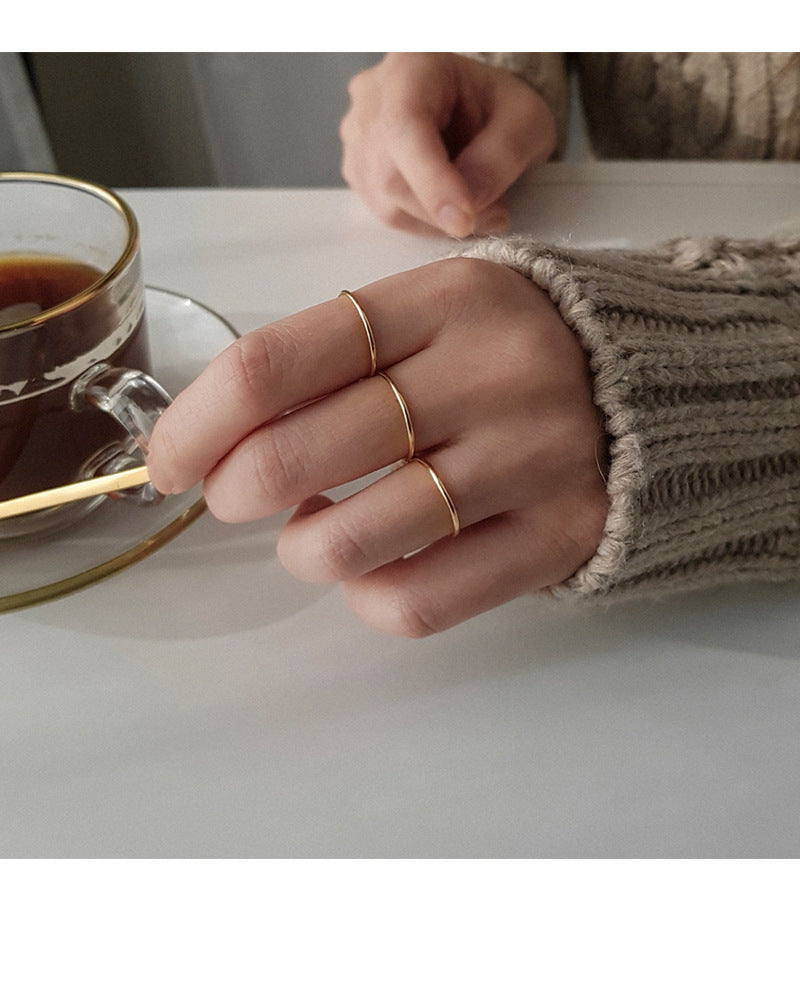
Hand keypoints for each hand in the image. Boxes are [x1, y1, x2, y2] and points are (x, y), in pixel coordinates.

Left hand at [146, 258, 607, 635]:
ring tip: (313, 530)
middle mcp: (491, 375)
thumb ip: (329, 361)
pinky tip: (371, 568)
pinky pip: (417, 602)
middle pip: (297, 456)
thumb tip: (210, 443)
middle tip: (234, 495)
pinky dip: (364, 596)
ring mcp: (531, 462)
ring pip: (350, 543)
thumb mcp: (429, 315)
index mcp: (443, 300)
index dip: (196, 423)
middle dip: (232, 491)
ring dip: (300, 549)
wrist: (647, 383)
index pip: (275, 363)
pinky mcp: (557, 538)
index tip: (167, 461)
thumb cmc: (504, 351)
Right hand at [340, 53, 557, 237]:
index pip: (405, 127)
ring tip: (477, 204)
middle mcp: (372, 97)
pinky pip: (386, 212)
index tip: (463, 221)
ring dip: (436, 220)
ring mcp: (358, 135)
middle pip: (389, 175)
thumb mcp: (525, 120)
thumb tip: (470, 204)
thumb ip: (501, 156)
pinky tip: (450, 204)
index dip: (431, 182)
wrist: (480, 109)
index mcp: (412, 65)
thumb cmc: (500, 106)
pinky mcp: (359, 171)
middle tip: (493, 214)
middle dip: (442, 209)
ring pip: (386, 202)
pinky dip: (424, 221)